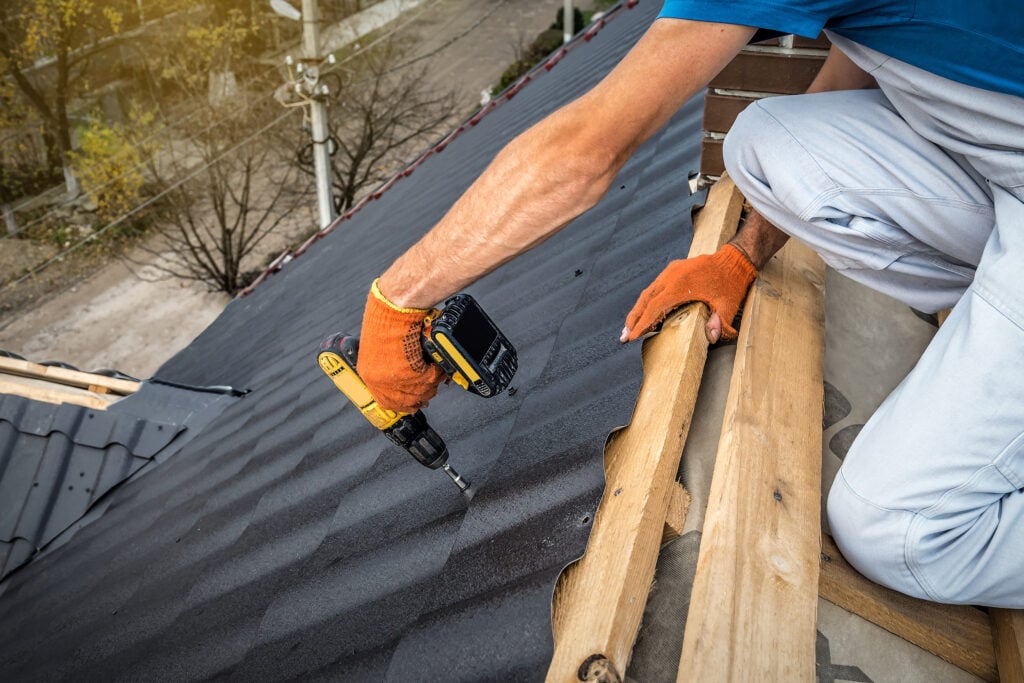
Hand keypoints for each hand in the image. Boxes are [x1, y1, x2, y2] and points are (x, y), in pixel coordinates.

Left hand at [357, 279, 445, 413]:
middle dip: (421, 394)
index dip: (403, 402)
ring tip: (433, 368)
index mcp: (368, 374)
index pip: (387, 401)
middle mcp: (379, 381)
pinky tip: (434, 360)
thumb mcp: (381, 346)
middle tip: (429, 386)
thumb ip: (390, 364)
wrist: (393, 308)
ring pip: (421, 393)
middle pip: (406, 401)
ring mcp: (394, 380)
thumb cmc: (387, 319)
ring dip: (430, 382)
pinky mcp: (410, 375)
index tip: (414, 402)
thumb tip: (405, 372)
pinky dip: (436, 371)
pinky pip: (430, 380)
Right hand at [620, 243, 756, 342]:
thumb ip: (720, 321)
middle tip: (623, 336)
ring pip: (648, 292)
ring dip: (638, 310)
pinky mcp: (673, 270)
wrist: (734, 259)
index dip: (642, 323)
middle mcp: (671, 276)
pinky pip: (655, 287)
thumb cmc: (731, 283)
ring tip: (629, 327)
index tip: (631, 337)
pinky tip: (645, 312)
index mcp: (681, 285)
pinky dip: (647, 301)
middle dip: (633, 319)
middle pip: (645, 300)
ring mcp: (671, 271)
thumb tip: (711, 337)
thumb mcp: (729, 305)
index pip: (655, 307)